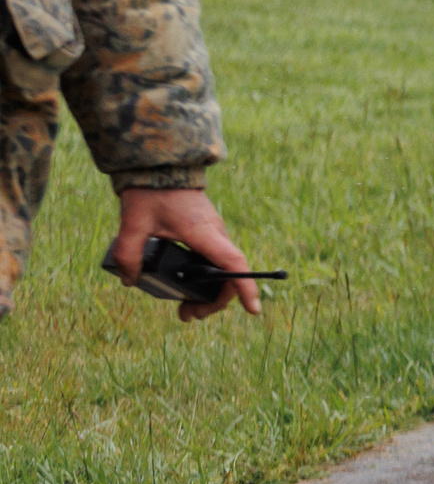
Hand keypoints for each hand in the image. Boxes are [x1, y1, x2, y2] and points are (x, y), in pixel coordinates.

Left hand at [109, 188, 261, 321]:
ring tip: (185, 309)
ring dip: (208, 292)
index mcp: (203, 233)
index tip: (254, 310)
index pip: (233, 264)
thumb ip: (129, 254)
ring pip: (222, 269)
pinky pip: (214, 260)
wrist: (161, 167)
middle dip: (213, 301)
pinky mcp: (206, 232)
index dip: (245, 288)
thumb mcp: (133, 224)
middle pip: (228, 275)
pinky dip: (205, 278)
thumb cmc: (150, 193)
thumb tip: (131, 281)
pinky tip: (185, 286)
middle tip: (188, 316)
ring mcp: (213, 233)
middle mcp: (215, 234)